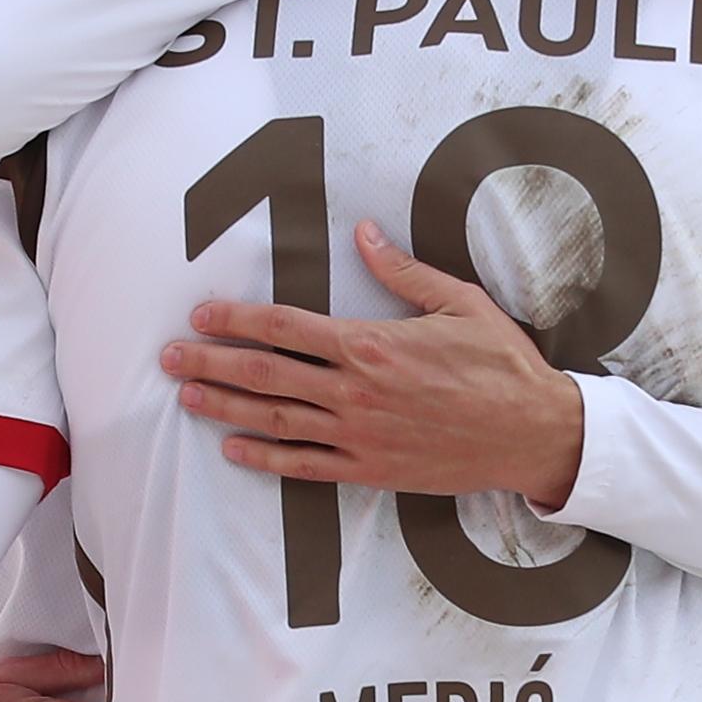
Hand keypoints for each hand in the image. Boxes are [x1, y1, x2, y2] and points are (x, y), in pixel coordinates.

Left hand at [165, 221, 586, 506]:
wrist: (533, 433)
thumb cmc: (501, 364)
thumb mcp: (459, 302)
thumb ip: (403, 270)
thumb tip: (364, 232)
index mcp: (372, 344)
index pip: (286, 326)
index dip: (237, 319)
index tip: (202, 313)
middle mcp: (356, 391)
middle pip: (266, 373)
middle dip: (212, 362)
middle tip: (168, 357)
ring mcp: (359, 434)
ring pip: (275, 419)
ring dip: (225, 406)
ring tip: (186, 396)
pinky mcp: (370, 469)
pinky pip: (305, 465)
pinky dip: (266, 457)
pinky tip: (234, 448)